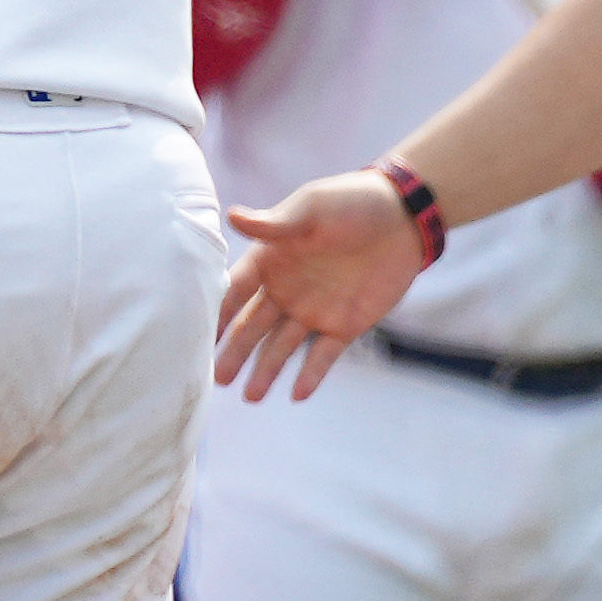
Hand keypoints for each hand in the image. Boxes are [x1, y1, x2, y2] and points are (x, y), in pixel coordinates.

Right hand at [213, 171, 433, 397]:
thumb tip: (231, 216)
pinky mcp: (344, 325)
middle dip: (235, 353)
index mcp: (269, 263)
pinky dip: (311, 375)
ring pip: (282, 347)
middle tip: (218, 379)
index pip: (235, 294)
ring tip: (251, 397)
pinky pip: (324, 355)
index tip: (197, 338)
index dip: (217, 315)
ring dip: (267, 371)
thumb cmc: (351, 203)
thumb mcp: (311, 208)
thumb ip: (274, 224)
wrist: (403, 216)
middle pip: (253, 328)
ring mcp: (313, 311)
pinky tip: (297, 395)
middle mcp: (285, 291)